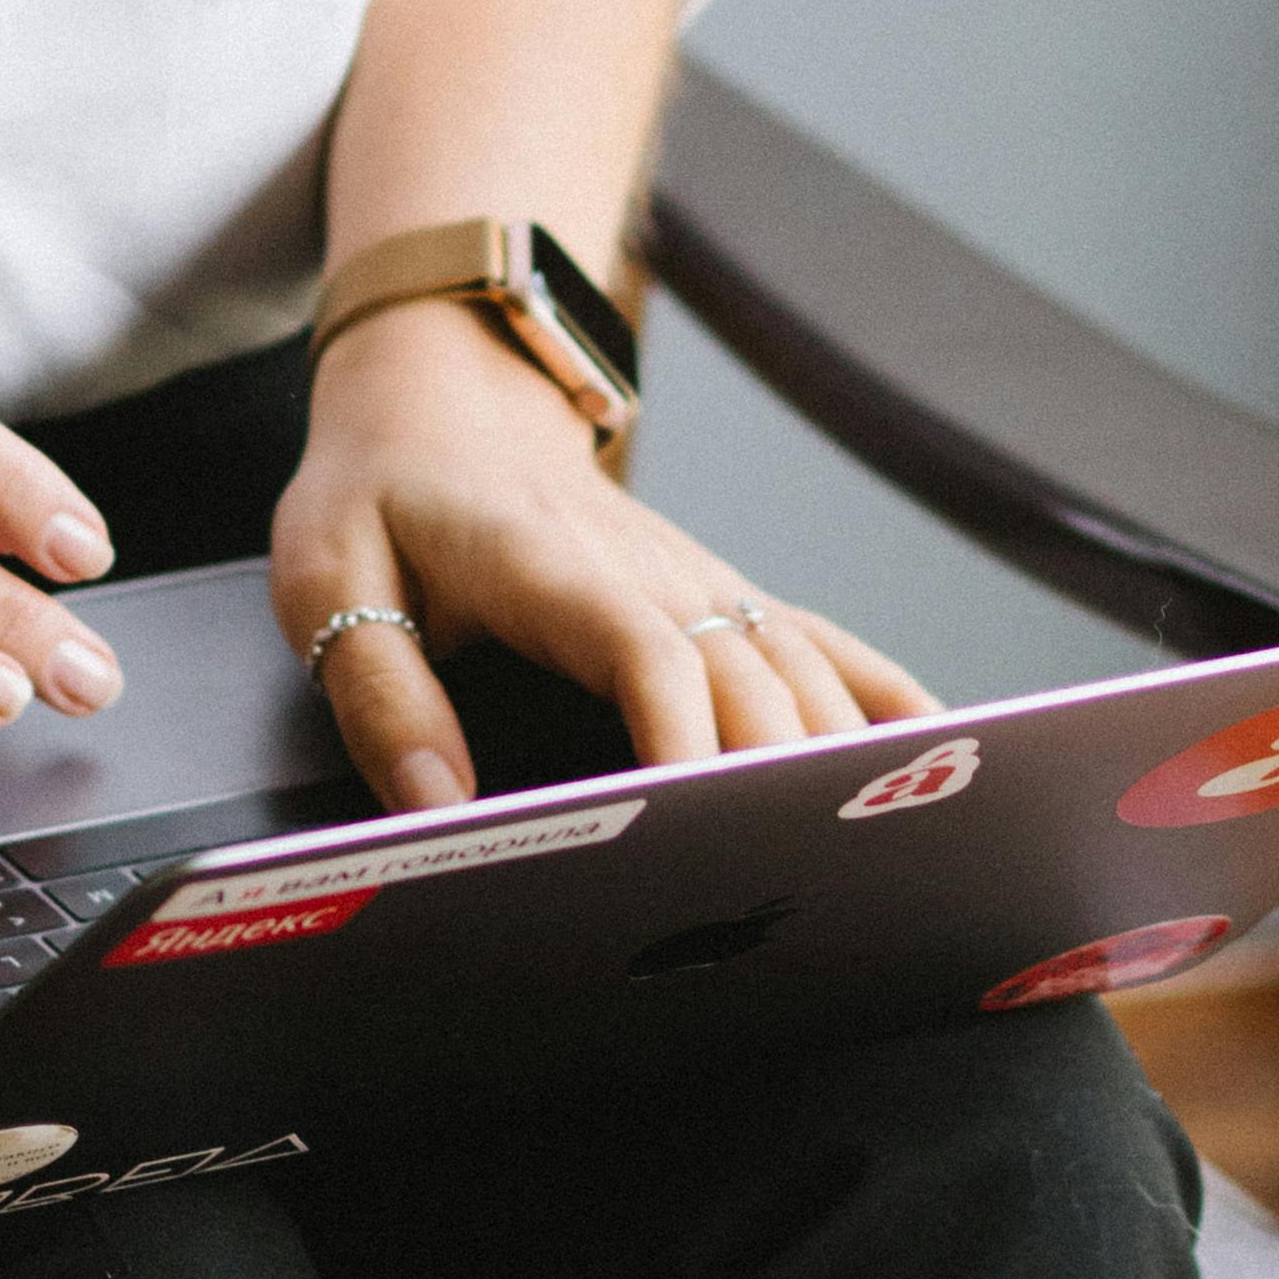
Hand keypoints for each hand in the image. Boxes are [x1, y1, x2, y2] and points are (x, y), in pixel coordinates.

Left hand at [275, 301, 931, 811]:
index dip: (684, 737)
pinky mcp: (726, 598)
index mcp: (553, 568)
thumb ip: (381, 694)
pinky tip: (948, 765)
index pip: (647, 652)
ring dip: (842, 758)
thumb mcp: (331, 580)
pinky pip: (831, 646)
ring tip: (878, 856)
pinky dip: (890, 704)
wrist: (444, 400)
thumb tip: (438, 811)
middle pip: (749, 677)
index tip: (701, 823)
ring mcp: (703, 582)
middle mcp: (653, 573)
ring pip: (805, 672)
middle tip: (803, 878)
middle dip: (779, 779)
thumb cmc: (383, 495)